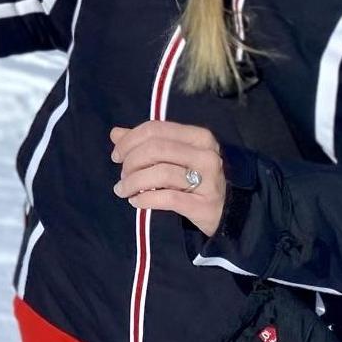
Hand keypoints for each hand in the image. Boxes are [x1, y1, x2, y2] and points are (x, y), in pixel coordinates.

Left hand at [110, 121, 226, 235]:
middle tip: (122, 175)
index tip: (116, 155)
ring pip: (160, 173)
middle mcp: (206, 155)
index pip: (155, 129)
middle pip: (156, 149)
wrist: (227, 211)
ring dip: (133, 182)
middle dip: (131, 162)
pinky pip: (167, 198)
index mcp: (199, 136)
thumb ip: (146, 143)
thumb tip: (115, 133)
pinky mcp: (205, 205)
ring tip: (123, 190)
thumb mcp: (174, 156)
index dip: (129, 141)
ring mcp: (209, 180)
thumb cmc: (196, 178)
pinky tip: (136, 202)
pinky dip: (145, 199)